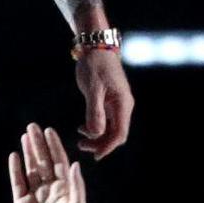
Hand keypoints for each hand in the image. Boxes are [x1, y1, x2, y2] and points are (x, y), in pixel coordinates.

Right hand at [8, 123, 86, 202]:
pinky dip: (16, 169)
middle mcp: (49, 188)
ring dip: (28, 152)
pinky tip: (15, 155)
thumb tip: (75, 163)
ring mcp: (35, 194)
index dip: (54, 146)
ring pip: (30, 168)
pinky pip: (18, 181)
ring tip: (24, 136)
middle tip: (33, 126)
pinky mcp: (21, 202)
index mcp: (65, 188)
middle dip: (38, 144)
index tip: (49, 130)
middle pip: (43, 160)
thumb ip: (76, 185)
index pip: (58, 161)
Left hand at [74, 45, 132, 159]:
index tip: (95, 156)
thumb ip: (94, 111)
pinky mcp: (110, 101)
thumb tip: (96, 134)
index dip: (108, 147)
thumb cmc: (94, 64)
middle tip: (81, 147)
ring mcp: (117, 104)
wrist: (95, 46)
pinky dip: (96, 127)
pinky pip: (106, 121)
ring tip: (80, 139)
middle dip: (100, 144)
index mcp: (122, 103)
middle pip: (116, 134)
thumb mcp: (92, 88)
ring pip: (111, 129)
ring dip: (97, 137)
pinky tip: (83, 128)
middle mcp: (123, 106)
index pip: (120, 133)